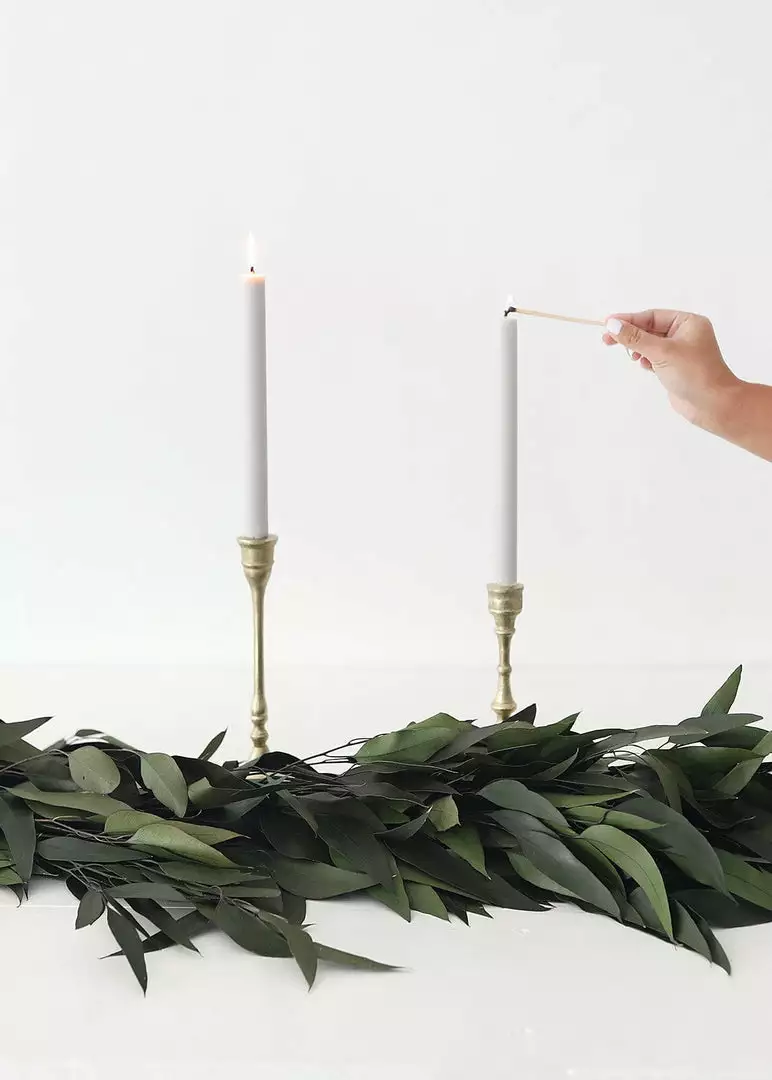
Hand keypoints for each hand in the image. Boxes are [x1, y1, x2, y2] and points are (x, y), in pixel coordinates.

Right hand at [603, 310, 738, 427]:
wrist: (712, 405)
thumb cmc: (693, 373)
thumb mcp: (661, 352)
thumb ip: (635, 338)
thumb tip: (612, 325)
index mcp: (688, 323)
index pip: (652, 316)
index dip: (629, 319)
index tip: (607, 324)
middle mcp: (685, 334)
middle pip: (649, 329)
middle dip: (631, 335)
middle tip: (607, 340)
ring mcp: (681, 351)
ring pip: (650, 344)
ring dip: (638, 349)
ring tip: (633, 358)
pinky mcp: (675, 367)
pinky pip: (654, 357)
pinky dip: (646, 360)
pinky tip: (644, 366)